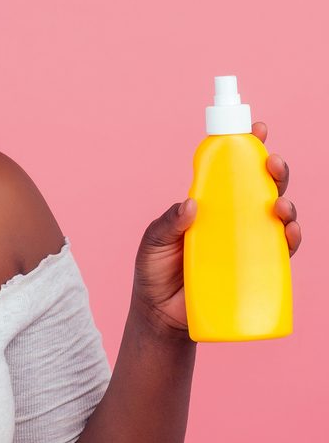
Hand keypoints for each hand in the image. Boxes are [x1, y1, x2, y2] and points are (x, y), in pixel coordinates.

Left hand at [131, 121, 301, 338]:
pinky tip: (290, 232)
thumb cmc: (155, 270)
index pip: (231, 171)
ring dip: (287, 205)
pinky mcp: (255, 271)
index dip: (247, 148)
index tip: (257, 128)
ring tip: (280, 204)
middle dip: (273, 170)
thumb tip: (191, 205)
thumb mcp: (152, 241)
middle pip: (261, 188)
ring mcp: (246, 244)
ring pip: (277, 217)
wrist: (160, 314)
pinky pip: (280, 253)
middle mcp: (232, 220)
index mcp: (209, 205)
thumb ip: (167, 223)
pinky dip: (291, 239)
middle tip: (271, 162)